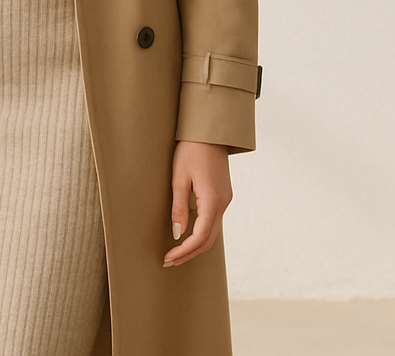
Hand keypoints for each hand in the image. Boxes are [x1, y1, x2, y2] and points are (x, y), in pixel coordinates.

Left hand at [163, 139, 230, 267]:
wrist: (210, 131)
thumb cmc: (191, 151)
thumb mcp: (179, 178)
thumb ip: (178, 207)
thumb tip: (177, 234)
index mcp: (212, 201)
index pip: (200, 236)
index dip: (184, 251)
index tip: (168, 257)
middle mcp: (223, 203)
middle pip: (209, 239)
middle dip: (190, 253)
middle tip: (170, 261)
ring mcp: (226, 199)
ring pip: (213, 231)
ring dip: (196, 245)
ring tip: (177, 253)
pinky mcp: (223, 194)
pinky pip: (214, 220)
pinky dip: (202, 232)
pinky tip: (189, 235)